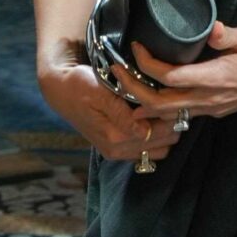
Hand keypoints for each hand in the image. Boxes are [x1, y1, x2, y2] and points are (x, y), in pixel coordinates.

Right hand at [37, 51, 181, 164]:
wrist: (61, 90)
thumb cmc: (80, 85)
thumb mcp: (100, 93)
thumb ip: (122, 114)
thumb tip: (144, 131)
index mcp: (115, 137)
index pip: (159, 133)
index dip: (172, 116)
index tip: (176, 99)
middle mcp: (117, 150)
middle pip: (163, 143)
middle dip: (172, 124)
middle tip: (173, 102)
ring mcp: (118, 152)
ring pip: (159, 149)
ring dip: (167, 132)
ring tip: (165, 110)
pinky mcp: (118, 149)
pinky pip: (148, 151)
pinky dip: (157, 138)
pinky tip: (155, 119)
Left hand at [121, 20, 236, 120]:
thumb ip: (226, 34)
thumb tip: (208, 28)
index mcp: (216, 78)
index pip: (169, 77)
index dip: (147, 65)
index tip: (135, 47)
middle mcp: (211, 98)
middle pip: (161, 103)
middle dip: (133, 90)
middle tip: (115, 73)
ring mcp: (214, 107)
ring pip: (170, 113)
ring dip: (144, 103)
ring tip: (124, 89)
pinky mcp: (219, 109)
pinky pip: (183, 113)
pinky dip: (163, 108)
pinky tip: (153, 99)